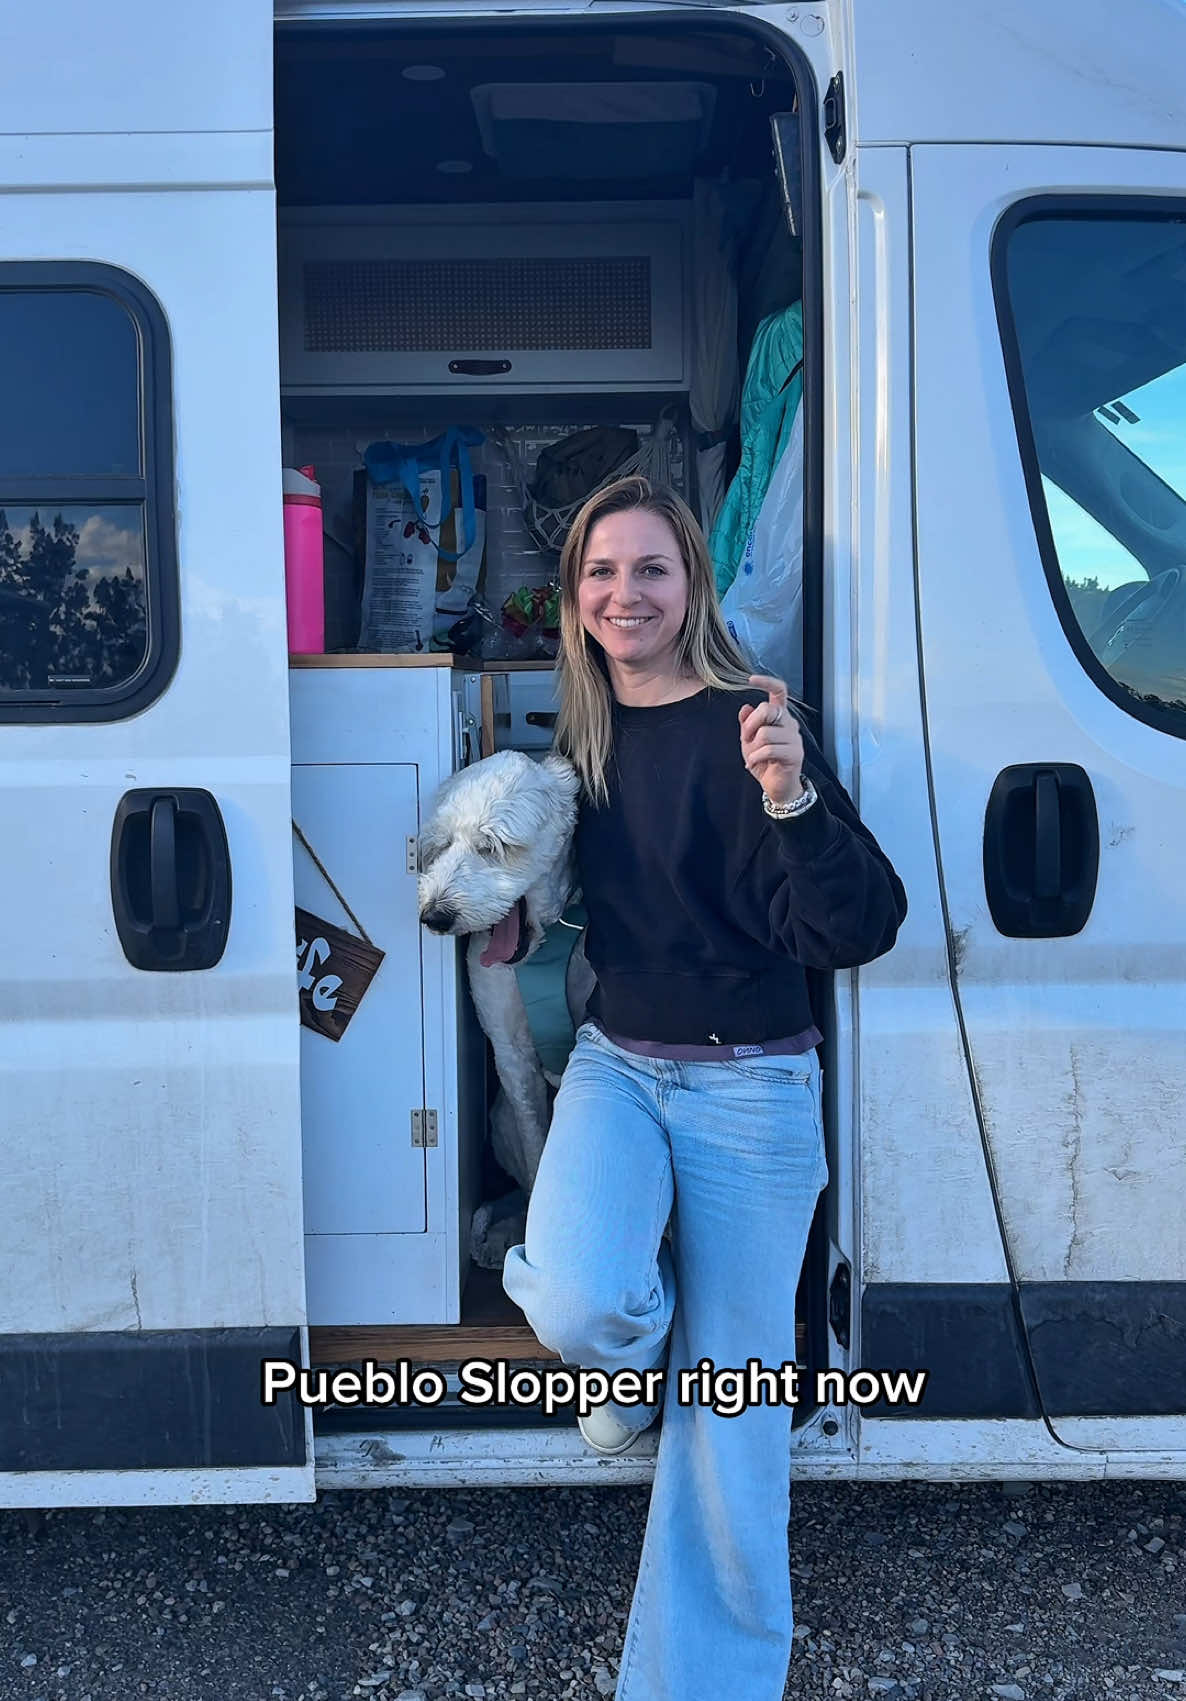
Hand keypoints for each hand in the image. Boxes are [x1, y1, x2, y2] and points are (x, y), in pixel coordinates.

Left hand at [739, 674, 805, 806]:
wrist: (776, 786)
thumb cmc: (763, 761)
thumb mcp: (749, 740)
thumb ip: (747, 723)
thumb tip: (745, 707)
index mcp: (780, 716)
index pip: (779, 691)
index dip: (767, 682)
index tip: (751, 679)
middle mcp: (789, 723)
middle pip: (768, 709)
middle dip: (750, 725)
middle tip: (746, 739)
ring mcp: (794, 738)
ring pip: (766, 733)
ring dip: (752, 747)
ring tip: (752, 756)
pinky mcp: (795, 753)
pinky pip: (769, 749)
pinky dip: (756, 757)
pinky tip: (754, 763)